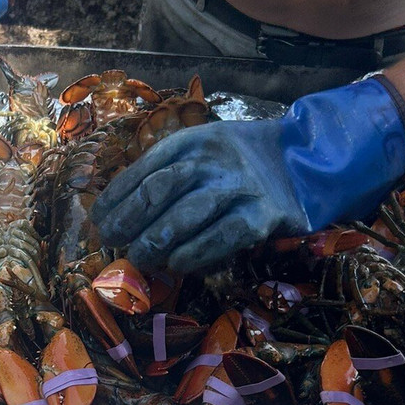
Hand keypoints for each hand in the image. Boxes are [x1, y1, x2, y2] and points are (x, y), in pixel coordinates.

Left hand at [91, 76, 404, 272]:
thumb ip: (166, 175)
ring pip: (186, 214)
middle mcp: (214, 158)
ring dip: (156, 240)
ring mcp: (239, 186)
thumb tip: (118, 214)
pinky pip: (221, 237)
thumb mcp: (202, 153)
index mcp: (193, 141)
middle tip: (115, 243)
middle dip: (130, 220)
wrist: (304, 163)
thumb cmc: (238, 166)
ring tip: (140, 257)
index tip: (99, 222)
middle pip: (160, 189)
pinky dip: (194, 253)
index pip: (143, 169)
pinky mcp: (262, 215)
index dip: (116, 198)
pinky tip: (176, 264)